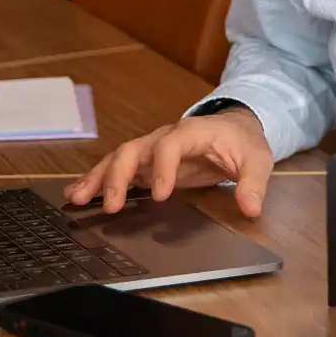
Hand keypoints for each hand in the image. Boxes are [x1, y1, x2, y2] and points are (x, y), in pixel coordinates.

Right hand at [63, 107, 273, 217]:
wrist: (235, 129)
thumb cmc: (243, 143)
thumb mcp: (258, 159)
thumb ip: (254, 183)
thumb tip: (251, 208)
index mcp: (192, 132)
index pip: (171, 144)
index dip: (163, 167)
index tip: (161, 195)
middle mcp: (165, 137)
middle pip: (134, 149)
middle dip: (119, 175)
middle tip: (111, 205)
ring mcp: (152, 149)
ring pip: (119, 158)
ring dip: (98, 177)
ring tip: (77, 198)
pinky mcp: (145, 163)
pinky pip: (117, 168)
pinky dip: (96, 179)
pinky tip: (77, 194)